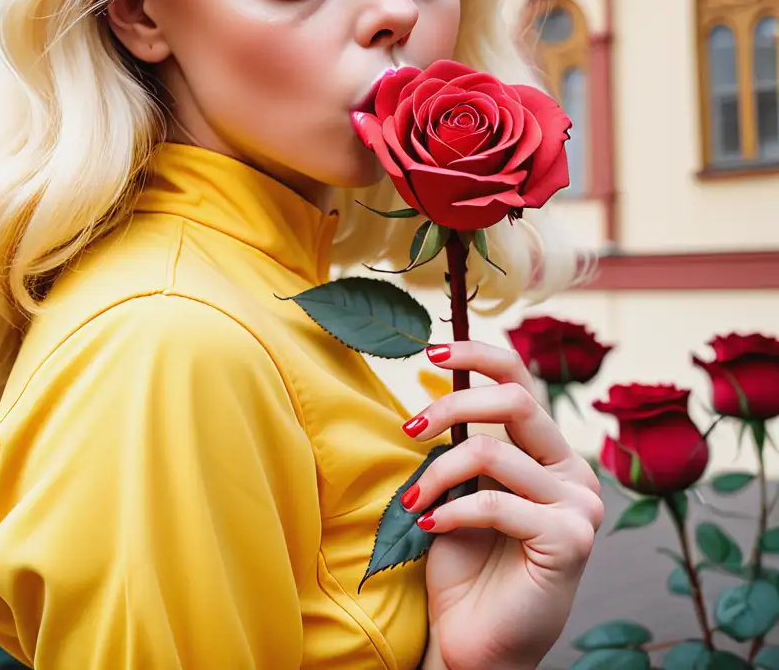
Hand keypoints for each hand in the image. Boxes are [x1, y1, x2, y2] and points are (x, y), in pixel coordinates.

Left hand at [400, 341, 603, 669]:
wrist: (473, 640)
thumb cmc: (463, 562)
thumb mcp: (459, 487)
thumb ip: (464, 442)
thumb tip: (437, 387)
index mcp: (549, 453)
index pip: (522, 380)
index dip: (479, 355)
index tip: (430, 351)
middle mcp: (573, 472)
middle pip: (515, 400)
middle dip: (452, 405)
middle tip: (411, 429)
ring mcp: (579, 505)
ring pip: (491, 452)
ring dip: (436, 475)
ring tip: (411, 502)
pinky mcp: (571, 538)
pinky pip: (496, 502)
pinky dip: (451, 511)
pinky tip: (429, 528)